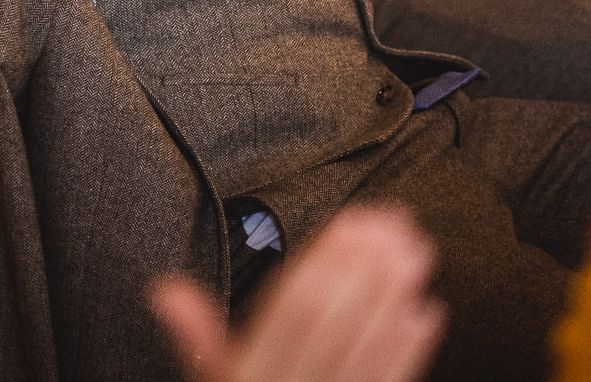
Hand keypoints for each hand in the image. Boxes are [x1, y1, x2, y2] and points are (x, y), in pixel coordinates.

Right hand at [150, 207, 444, 381]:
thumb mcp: (212, 380)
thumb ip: (196, 337)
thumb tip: (164, 290)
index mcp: (247, 378)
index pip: (289, 313)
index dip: (322, 265)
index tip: (351, 224)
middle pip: (332, 326)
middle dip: (365, 272)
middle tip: (393, 227)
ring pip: (366, 352)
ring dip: (394, 299)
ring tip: (416, 254)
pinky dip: (410, 350)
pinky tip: (426, 312)